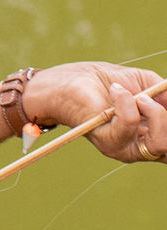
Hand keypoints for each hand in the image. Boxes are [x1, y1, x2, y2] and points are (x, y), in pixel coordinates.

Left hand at [23, 63, 166, 162]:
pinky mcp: (107, 141)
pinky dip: (126, 102)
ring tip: (136, 95)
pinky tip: (115, 90)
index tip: (164, 100)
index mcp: (150, 136)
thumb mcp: (143, 82)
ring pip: (160, 142)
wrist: (71, 81)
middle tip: (150, 98)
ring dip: (154, 111)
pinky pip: (129, 124)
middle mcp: (140, 148)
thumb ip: (165, 92)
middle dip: (165, 118)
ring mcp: (124, 148)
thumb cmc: (104, 81)